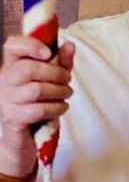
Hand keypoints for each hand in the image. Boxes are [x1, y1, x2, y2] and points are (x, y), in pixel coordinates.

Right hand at [0, 37, 74, 173]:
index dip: (30, 44)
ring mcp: (7, 100)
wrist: (26, 137)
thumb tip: (70, 45)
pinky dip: (57, 108)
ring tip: (66, 94)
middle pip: (28, 68)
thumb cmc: (38, 102)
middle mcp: (5, 81)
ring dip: (60, 92)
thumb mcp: (53, 80)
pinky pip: (39, 109)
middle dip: (56, 73)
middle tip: (67, 80)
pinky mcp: (13, 118)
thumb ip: (61, 63)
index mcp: (12, 66)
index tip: (48, 52)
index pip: (12, 46)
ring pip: (36, 90)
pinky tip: (60, 108)